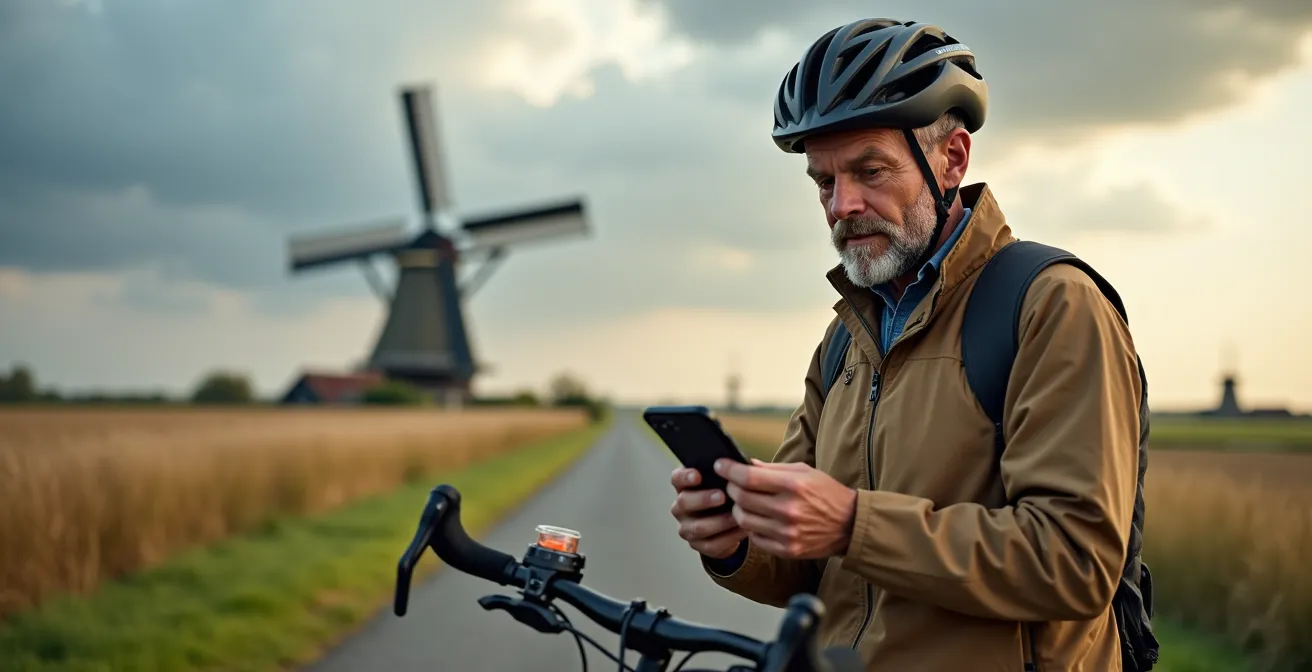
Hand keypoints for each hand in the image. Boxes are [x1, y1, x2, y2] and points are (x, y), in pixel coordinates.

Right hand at [669, 467, 747, 558]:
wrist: (728, 526)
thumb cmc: (727, 498)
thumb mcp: (727, 483)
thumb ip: (732, 473)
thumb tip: (748, 465)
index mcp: (685, 486)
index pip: (677, 478)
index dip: (685, 477)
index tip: (698, 475)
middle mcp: (681, 507)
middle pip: (684, 502)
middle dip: (703, 499)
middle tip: (722, 496)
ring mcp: (687, 528)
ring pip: (698, 527)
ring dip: (719, 521)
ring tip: (736, 516)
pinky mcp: (698, 545)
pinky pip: (711, 544)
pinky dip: (729, 538)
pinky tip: (742, 530)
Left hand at [717, 458, 856, 559]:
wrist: (850, 525)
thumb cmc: (826, 493)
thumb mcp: (804, 472)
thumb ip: (772, 468)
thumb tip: (744, 464)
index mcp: (794, 486)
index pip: (749, 477)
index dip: (729, 470)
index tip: (720, 465)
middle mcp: (789, 510)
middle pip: (741, 498)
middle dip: (730, 488)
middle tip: (732, 483)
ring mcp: (786, 533)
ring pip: (744, 520)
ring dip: (738, 508)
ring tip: (744, 502)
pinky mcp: (786, 550)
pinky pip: (755, 538)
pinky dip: (751, 527)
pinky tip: (759, 519)